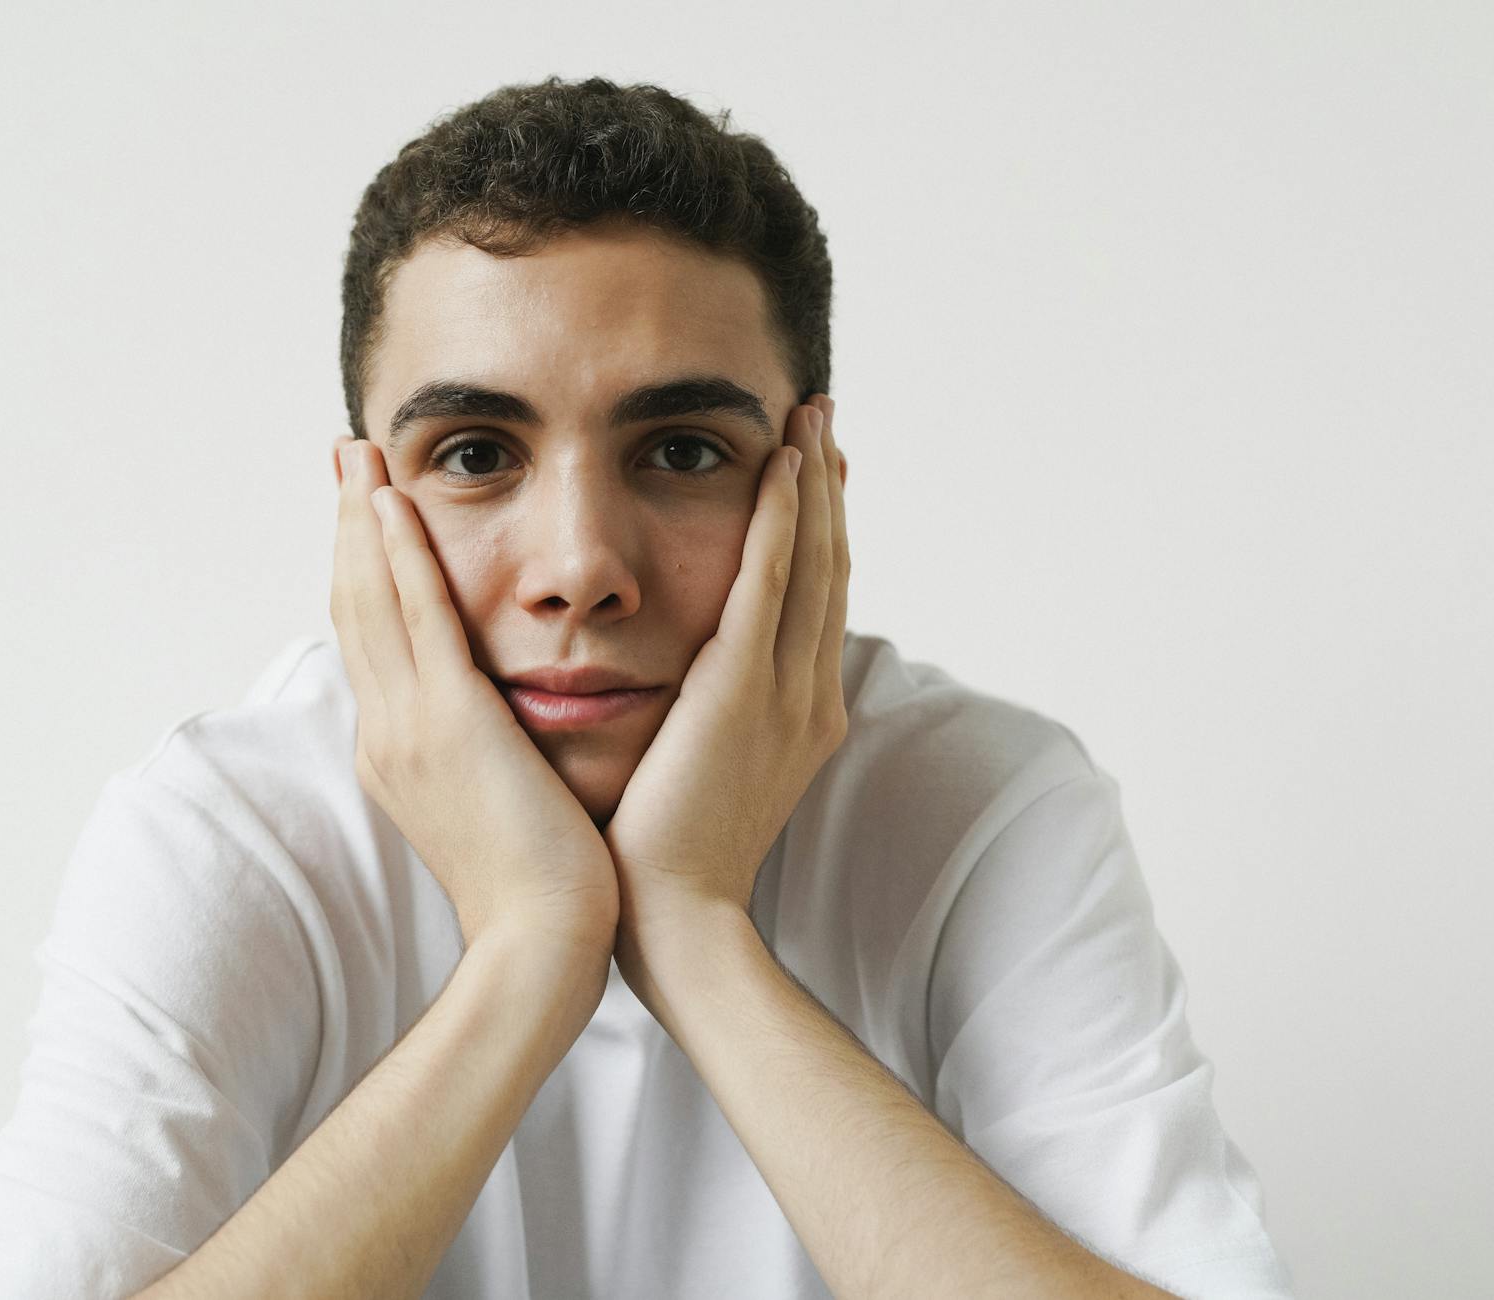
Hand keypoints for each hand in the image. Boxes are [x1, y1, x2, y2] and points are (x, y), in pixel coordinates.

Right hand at [329, 437, 619, 956]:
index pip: (373, 640)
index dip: (361, 571)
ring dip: (360, 521)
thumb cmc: (540, 888)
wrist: (541, 945)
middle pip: (354, 607)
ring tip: (357, 455)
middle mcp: (388, 731)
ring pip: (371, 599)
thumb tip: (503, 720)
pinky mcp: (449, 723)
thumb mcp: (497, 806)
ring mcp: (409, 726)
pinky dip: (398, 556)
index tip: (363, 514)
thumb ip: (488, 754)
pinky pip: (416, 618)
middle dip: (345, 528)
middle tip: (343, 457)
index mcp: (401, 752)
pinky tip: (390, 504)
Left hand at [603, 396, 848, 957]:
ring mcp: (785, 694)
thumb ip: (704, 723)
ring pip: (811, 564)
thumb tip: (678, 689)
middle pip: (829, 570)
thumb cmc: (663, 862)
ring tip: (813, 416)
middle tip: (825, 419)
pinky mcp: (743, 693)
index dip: (820, 534)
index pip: (815, 605)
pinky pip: (770, 584)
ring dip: (814, 484)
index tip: (814, 474)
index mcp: (799, 719)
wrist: (671, 925)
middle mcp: (809, 697)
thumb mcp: (700, 779)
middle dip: (829, 492)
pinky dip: (781, 521)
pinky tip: (783, 466)